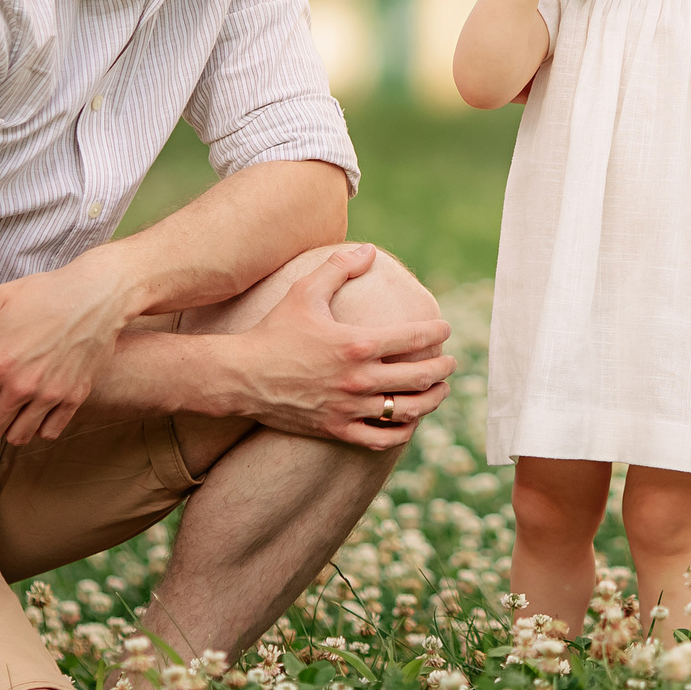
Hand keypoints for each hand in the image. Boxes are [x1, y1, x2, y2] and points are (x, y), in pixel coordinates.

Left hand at [0, 251, 137, 444]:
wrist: (96, 294)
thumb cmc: (42, 293)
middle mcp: (21, 386)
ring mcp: (50, 394)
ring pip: (18, 437)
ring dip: (8, 429)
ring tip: (9, 411)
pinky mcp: (74, 397)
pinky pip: (50, 432)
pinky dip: (39, 427)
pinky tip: (35, 409)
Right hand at [218, 247, 458, 447]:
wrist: (240, 377)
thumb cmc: (274, 331)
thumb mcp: (304, 291)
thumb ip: (339, 266)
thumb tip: (370, 250)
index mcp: (356, 343)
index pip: (413, 338)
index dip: (436, 332)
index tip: (445, 329)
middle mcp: (358, 379)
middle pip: (418, 377)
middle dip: (442, 369)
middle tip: (450, 362)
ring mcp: (348, 408)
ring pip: (407, 411)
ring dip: (432, 400)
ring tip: (440, 391)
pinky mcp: (337, 431)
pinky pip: (381, 439)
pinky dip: (402, 432)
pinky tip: (409, 422)